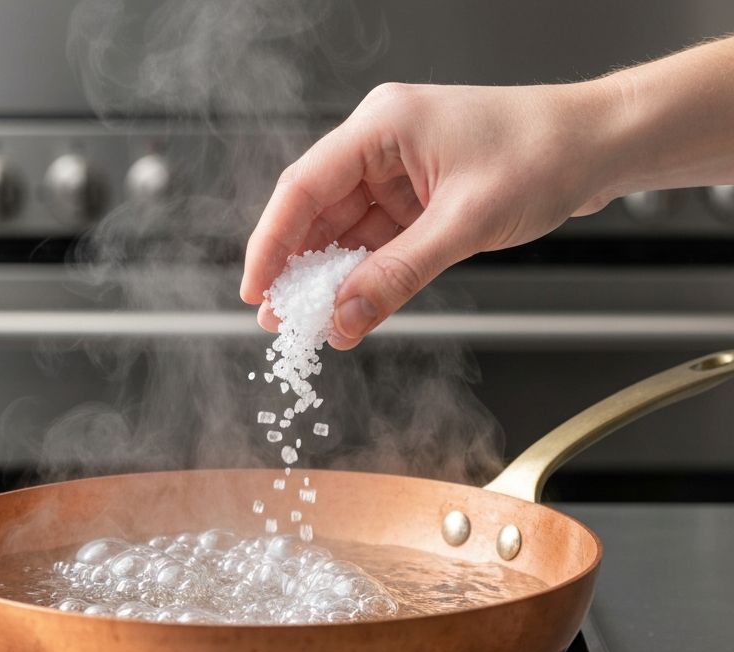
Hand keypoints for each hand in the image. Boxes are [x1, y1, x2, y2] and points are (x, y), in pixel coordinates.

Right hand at [241, 79, 615, 347]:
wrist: (600, 146)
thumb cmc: (544, 153)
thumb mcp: (464, 223)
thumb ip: (398, 275)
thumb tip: (344, 318)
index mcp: (383, 125)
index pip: (303, 187)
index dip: (270, 242)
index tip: (254, 289)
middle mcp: (382, 144)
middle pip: (316, 211)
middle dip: (295, 268)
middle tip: (276, 318)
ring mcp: (399, 173)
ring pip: (344, 231)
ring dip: (327, 278)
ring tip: (306, 322)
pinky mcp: (417, 199)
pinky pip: (375, 242)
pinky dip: (361, 275)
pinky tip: (346, 306)